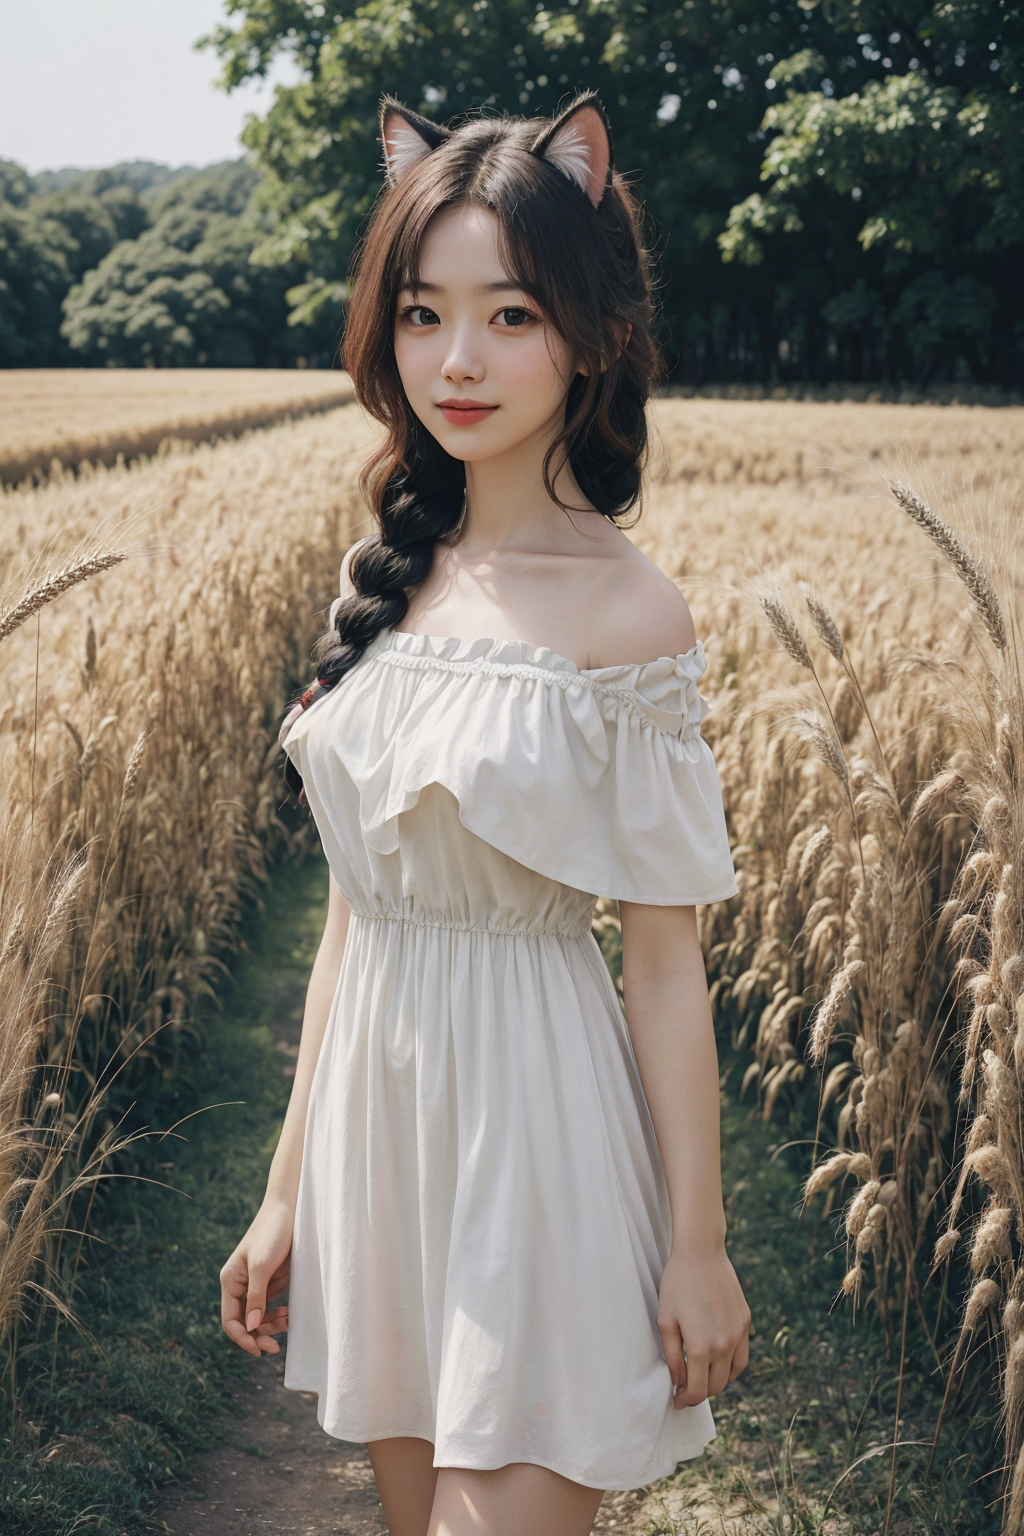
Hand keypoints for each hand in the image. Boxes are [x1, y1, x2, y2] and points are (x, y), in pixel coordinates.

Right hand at [220, 1199, 293, 1357]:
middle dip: (258, 1335)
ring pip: (258, 1316)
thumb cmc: (273, 1232)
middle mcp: (240, 1284)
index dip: (242, 1338)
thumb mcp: (262, 1265)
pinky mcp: (272, 1280)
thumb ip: (256, 1296)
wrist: (291, 1209)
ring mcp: (257, 1283)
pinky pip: (271, 1306)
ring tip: (287, 1322)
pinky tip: (289, 1314)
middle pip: (244, 1322)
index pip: (230, 1320)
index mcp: (230, 1280)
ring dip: (270, 1325)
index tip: (259, 1350)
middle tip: (276, 1347)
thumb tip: (250, 1327)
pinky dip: (278, 1314)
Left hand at [657, 1244, 750, 1407]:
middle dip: (699, 1393)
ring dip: (716, 1381)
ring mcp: (739, 1333)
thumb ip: (672, 1357)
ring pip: (732, 1375)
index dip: (685, 1401)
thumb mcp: (665, 1321)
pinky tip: (718, 1361)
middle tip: (685, 1388)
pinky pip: (742, 1356)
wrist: (701, 1253)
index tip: (677, 1401)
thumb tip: (679, 1382)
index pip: (697, 1391)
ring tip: (701, 1375)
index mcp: (702, 1347)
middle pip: (715, 1386)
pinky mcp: (746, 1322)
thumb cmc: (677, 1284)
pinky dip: (731, 1367)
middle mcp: (724, 1344)